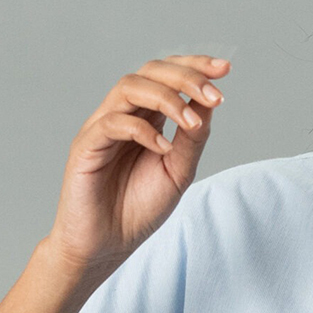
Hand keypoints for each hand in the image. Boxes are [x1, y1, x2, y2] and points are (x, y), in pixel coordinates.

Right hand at [46, 54, 229, 275]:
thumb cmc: (139, 208)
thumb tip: (210, 102)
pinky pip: (113, 123)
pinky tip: (164, 148)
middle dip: (186, 77)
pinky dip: (143, 131)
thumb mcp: (178, 172)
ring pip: (129, 87)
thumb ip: (192, 138)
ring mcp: (102, 127)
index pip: (167, 76)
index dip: (195, 67)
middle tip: (214, 93)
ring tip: (193, 123)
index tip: (226, 69)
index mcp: (146, 117)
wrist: (106, 245)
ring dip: (167, 99)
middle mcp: (123, 114)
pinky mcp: (86, 146)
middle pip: (150, 72)